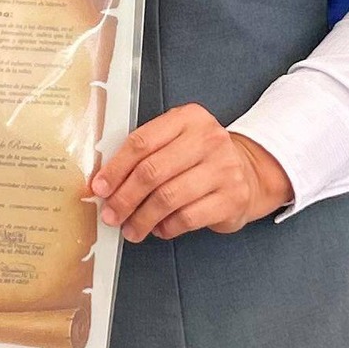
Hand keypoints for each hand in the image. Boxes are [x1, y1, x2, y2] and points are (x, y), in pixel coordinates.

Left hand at [90, 103, 293, 243]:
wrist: (249, 172)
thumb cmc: (200, 158)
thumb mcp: (176, 141)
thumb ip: (145, 153)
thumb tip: (105, 183)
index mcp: (188, 118)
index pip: (141, 142)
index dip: (115, 168)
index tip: (99, 188)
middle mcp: (208, 139)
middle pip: (152, 172)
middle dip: (125, 198)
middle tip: (111, 215)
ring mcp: (224, 168)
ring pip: (168, 198)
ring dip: (142, 218)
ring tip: (131, 229)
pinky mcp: (233, 198)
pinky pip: (188, 218)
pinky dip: (167, 227)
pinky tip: (159, 229)